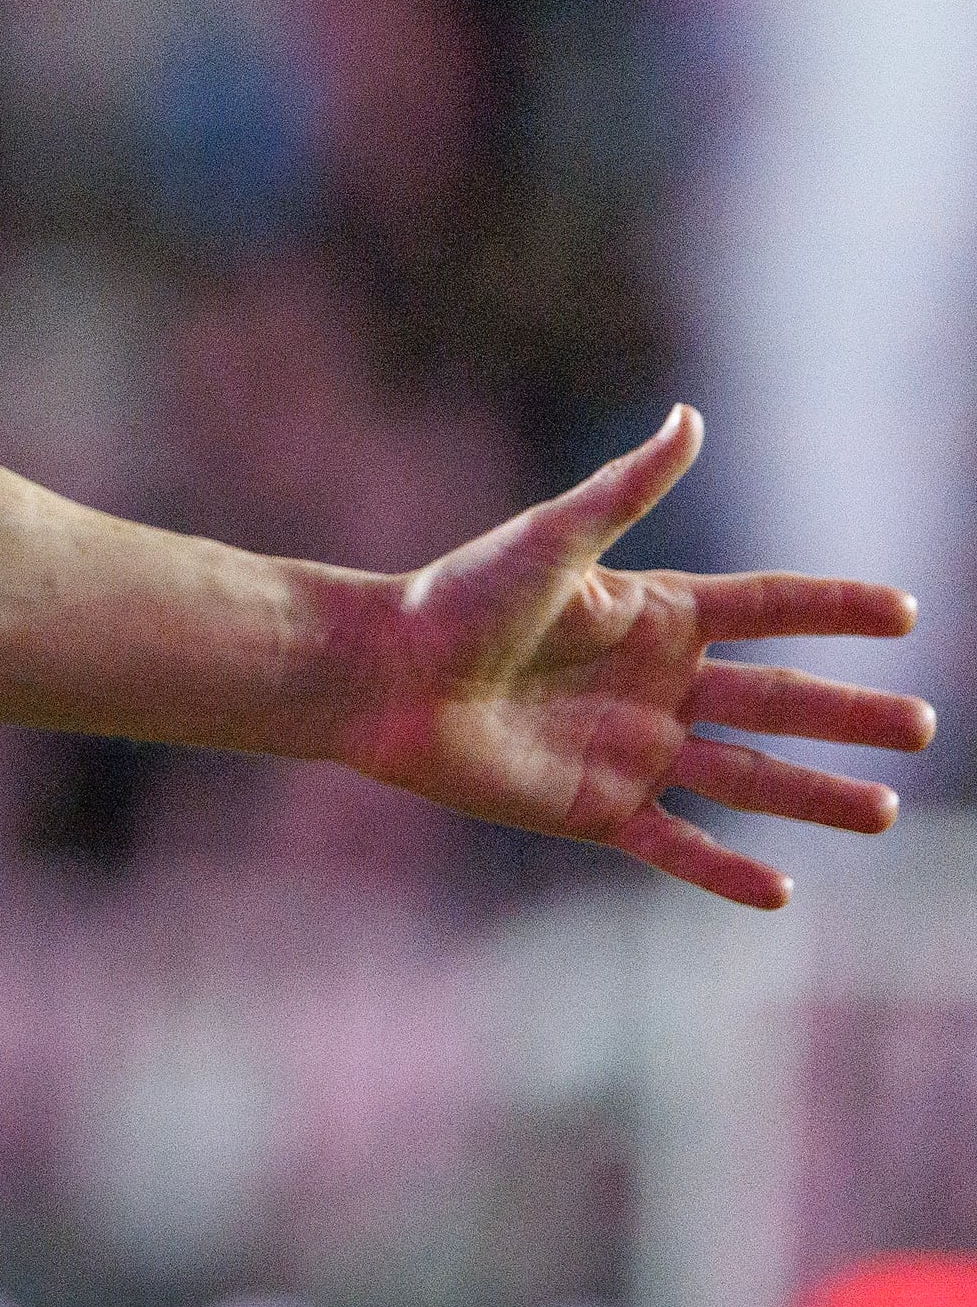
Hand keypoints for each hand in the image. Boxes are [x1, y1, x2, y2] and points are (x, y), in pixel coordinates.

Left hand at [335, 406, 930, 907]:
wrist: (382, 674)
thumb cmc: (459, 597)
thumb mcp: (554, 540)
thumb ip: (627, 488)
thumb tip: (691, 417)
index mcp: (654, 614)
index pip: (768, 608)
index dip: (834, 609)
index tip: (907, 612)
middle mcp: (657, 683)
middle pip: (776, 700)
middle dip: (849, 714)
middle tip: (923, 727)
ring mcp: (633, 750)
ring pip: (746, 778)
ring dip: (814, 795)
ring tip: (883, 812)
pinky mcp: (596, 808)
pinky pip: (675, 846)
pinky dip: (724, 871)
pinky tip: (782, 889)